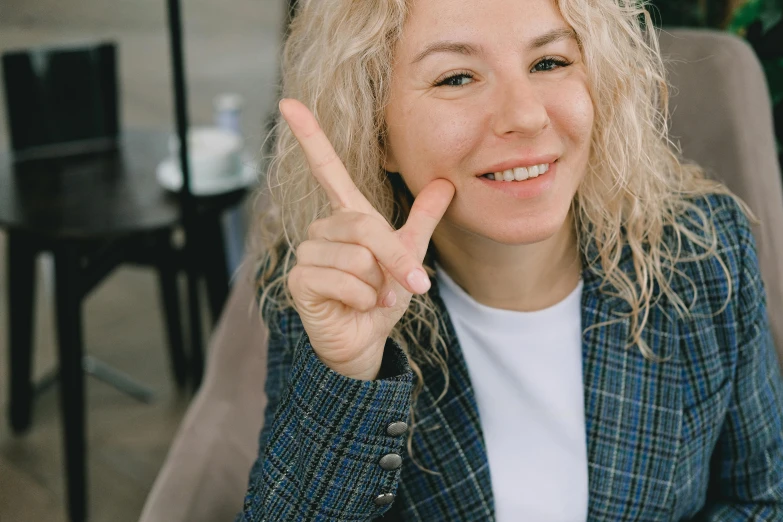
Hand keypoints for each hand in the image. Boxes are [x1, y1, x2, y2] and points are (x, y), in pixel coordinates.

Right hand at [280, 98, 454, 380]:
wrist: (368, 341)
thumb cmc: (381, 298)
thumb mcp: (409, 254)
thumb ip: (422, 219)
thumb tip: (445, 184)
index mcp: (347, 218)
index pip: (326, 171)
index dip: (311, 138)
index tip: (289, 103)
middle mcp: (323, 230)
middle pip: (365, 225)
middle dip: (394, 260)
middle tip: (406, 286)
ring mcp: (308, 254)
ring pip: (356, 256)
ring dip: (377, 285)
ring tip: (372, 298)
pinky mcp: (300, 280)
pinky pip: (343, 280)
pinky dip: (362, 299)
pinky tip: (356, 307)